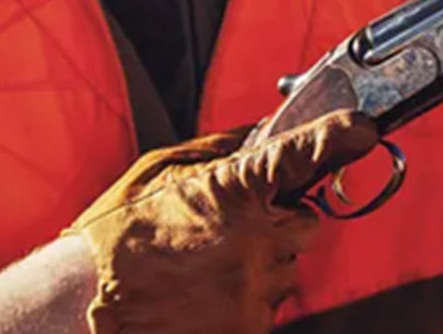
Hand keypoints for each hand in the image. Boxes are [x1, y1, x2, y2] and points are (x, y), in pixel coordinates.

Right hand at [66, 109, 377, 333]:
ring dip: (262, 265)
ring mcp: (254, 290)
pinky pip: (267, 307)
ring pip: (288, 270)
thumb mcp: (159, 173)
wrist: (82, 306)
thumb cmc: (115, 236)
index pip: (300, 156)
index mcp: (232, 191)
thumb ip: (219, 151)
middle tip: (237, 226)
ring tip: (207, 266)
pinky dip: (245, 299)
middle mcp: (254, 241)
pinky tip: (204, 294)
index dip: (337, 137)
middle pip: (307, 223)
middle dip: (282, 222)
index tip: (361, 129)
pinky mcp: (248, 329)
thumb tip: (262, 132)